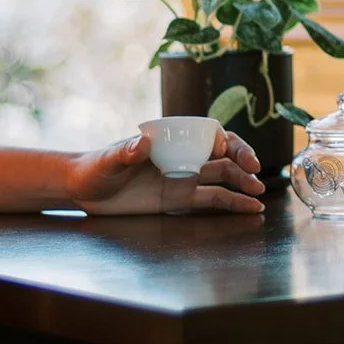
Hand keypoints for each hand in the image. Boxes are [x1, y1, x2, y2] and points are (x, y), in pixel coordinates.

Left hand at [66, 128, 265, 215]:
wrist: (84, 190)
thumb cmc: (95, 166)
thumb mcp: (109, 159)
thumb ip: (126, 152)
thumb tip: (142, 143)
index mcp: (170, 139)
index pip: (207, 134)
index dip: (226, 141)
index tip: (234, 153)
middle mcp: (182, 156)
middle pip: (221, 155)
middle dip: (242, 161)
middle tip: (256, 175)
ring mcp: (183, 178)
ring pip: (221, 178)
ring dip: (242, 184)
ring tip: (259, 196)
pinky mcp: (179, 200)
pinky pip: (211, 201)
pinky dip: (233, 204)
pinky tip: (250, 209)